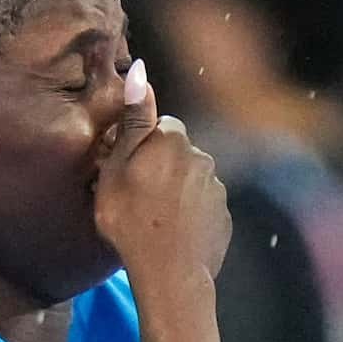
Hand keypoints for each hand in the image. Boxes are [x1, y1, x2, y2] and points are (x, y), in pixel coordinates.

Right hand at [93, 77, 230, 305]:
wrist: (170, 273)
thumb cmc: (131, 219)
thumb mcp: (117, 166)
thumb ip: (133, 118)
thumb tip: (139, 69)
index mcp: (175, 140)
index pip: (161, 127)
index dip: (142, 147)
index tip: (128, 170)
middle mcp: (204, 158)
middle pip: (178, 154)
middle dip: (162, 167)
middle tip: (138, 197)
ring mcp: (218, 189)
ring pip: (193, 181)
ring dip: (178, 192)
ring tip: (155, 219)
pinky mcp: (225, 217)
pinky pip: (204, 208)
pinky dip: (192, 216)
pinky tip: (174, 234)